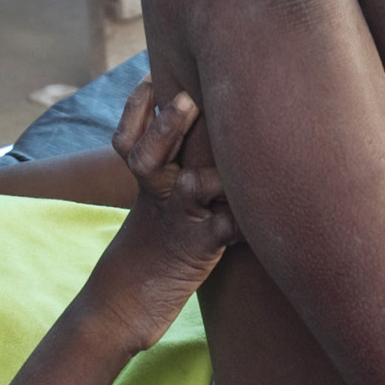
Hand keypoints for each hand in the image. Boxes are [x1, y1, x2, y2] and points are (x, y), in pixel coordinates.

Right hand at [88, 78, 238, 349]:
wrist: (121, 309)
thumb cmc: (147, 254)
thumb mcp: (151, 209)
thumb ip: (167, 173)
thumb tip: (191, 140)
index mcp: (147, 183)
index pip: (130, 139)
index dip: (137, 108)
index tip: (149, 76)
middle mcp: (158, 197)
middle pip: (150, 155)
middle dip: (166, 126)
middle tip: (184, 98)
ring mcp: (179, 223)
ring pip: (190, 189)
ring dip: (206, 172)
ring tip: (223, 156)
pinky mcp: (200, 251)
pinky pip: (225, 231)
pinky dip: (244, 219)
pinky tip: (263, 210)